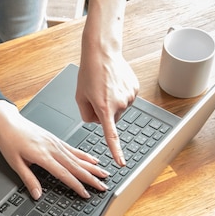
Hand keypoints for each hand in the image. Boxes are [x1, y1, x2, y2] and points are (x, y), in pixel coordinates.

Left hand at [0, 100, 109, 199]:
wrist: (7, 121)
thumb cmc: (9, 140)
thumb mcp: (15, 163)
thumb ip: (28, 179)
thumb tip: (37, 194)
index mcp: (42, 155)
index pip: (64, 174)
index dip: (76, 185)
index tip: (86, 194)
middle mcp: (52, 148)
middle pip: (76, 166)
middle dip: (91, 178)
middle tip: (103, 186)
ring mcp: (55, 143)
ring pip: (78, 157)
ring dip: (92, 167)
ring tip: (104, 174)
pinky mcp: (55, 139)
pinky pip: (73, 149)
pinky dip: (85, 155)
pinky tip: (93, 159)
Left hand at [77, 0, 138, 166]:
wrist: (102, 52)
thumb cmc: (88, 73)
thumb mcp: (80, 97)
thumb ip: (86, 115)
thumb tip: (95, 122)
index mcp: (103, 108)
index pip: (110, 135)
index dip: (116, 151)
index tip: (122, 163)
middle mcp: (119, 104)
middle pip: (111, 119)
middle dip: (104, 112)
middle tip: (96, 95)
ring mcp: (129, 97)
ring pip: (119, 109)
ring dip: (112, 102)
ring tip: (105, 86)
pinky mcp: (135, 90)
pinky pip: (125, 99)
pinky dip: (119, 94)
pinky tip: (113, 83)